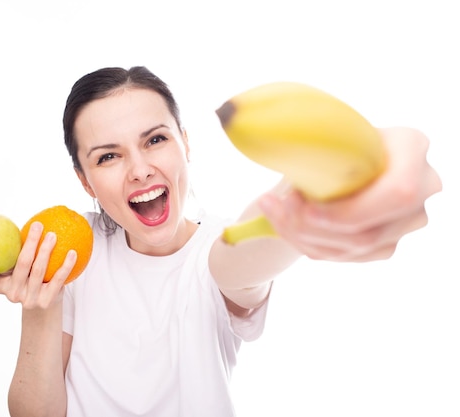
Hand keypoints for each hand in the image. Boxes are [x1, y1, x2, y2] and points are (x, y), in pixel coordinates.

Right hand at [0, 222, 76, 308]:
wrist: (43, 304)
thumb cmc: (26, 277)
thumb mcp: (15, 268)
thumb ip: (12, 249)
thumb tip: (15, 217)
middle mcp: (12, 294)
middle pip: (20, 265)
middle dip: (30, 243)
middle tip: (38, 225)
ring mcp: (29, 299)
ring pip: (38, 271)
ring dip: (47, 250)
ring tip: (53, 234)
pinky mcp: (46, 302)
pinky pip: (57, 280)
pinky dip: (66, 265)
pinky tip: (72, 252)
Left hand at [258, 127, 442, 261]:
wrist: (329, 165)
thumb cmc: (325, 141)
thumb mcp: (315, 127)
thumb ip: (296, 125)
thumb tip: (234, 117)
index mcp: (410, 146)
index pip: (399, 191)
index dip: (349, 209)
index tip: (302, 203)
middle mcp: (422, 185)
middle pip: (370, 229)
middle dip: (312, 227)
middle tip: (277, 206)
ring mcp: (406, 220)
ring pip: (353, 247)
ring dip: (301, 234)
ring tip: (272, 208)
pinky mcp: (386, 244)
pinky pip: (344, 257)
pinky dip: (306, 244)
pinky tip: (284, 223)